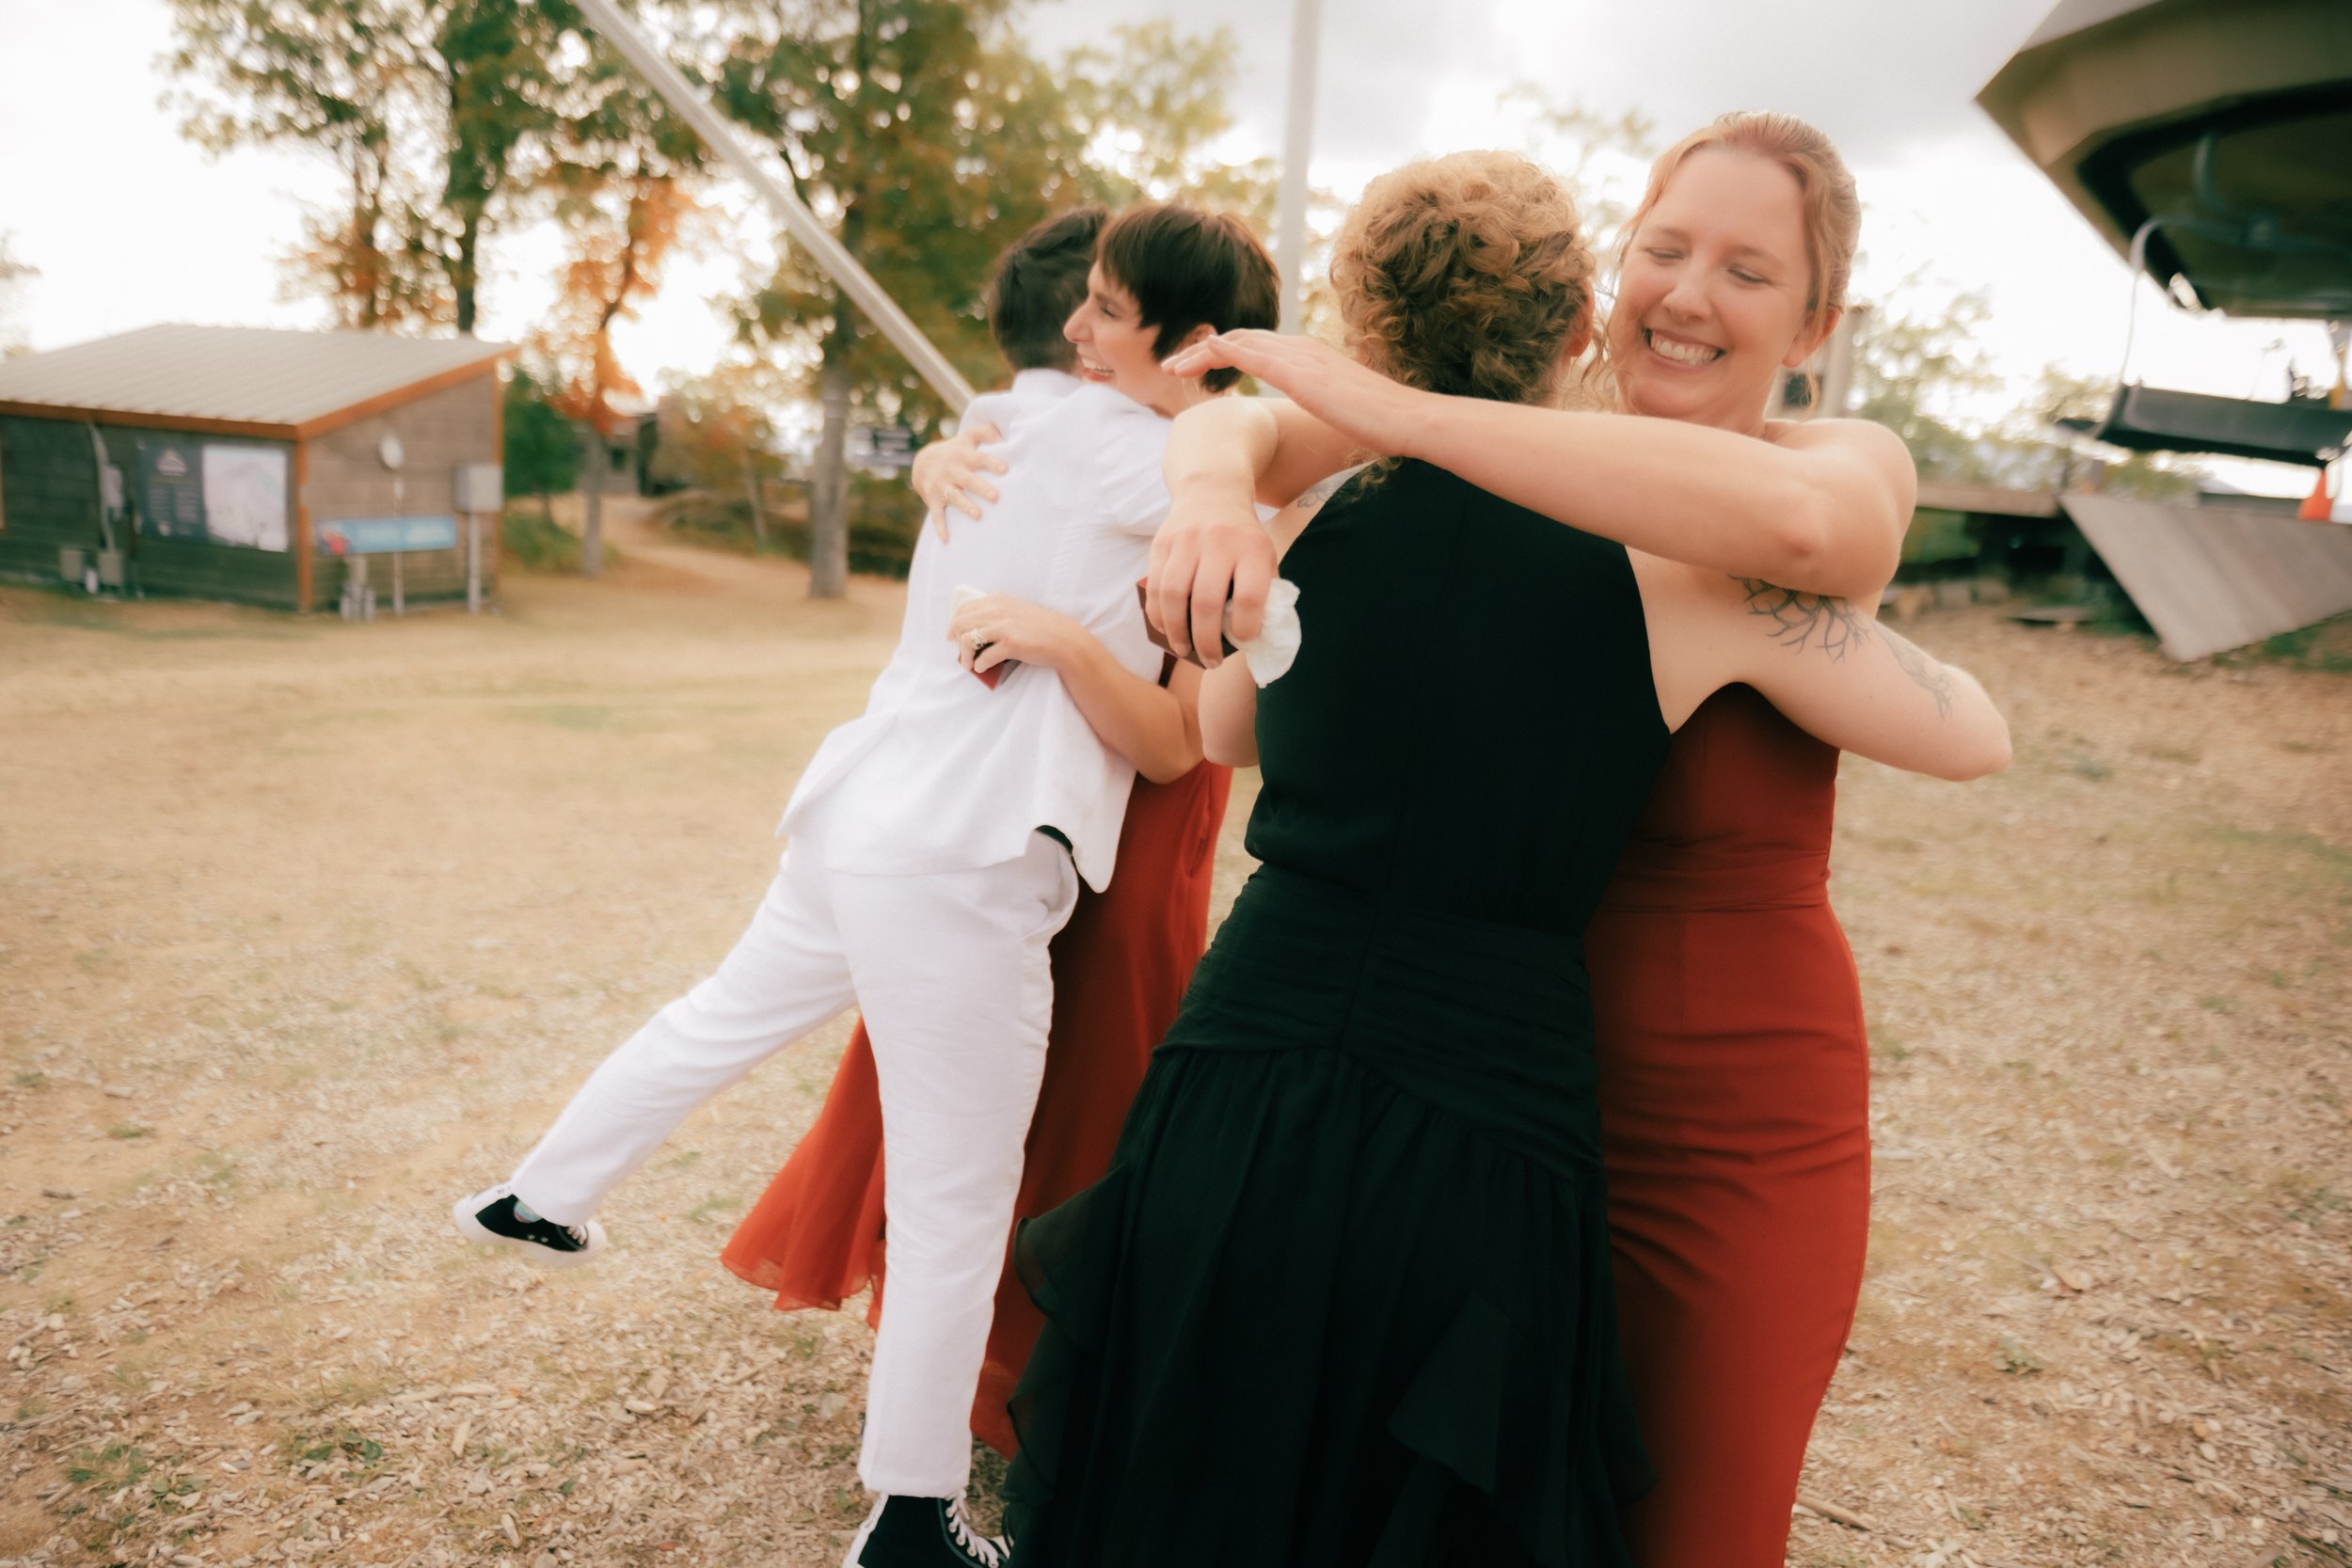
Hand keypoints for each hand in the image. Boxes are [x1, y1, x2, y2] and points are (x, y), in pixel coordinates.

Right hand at [911, 422, 1006, 542]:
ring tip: (978, 515)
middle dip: (981, 487)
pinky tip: (946, 541)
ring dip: (965, 506)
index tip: (1005, 469)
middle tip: (996, 497)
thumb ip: (985, 433)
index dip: (991, 463)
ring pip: (954, 497)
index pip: (979, 458)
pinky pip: (936, 515)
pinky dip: (940, 528)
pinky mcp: (933, 499)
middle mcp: (952, 470)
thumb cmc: (955, 451)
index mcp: (963, 455)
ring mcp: (941, 486)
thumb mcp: (967, 438)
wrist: (922, 462)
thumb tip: (1003, 433)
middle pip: (968, 479)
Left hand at [946, 593, 1080, 675]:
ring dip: (964, 656)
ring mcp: (1004, 626)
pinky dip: (979, 665)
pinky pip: (984, 657)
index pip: (963, 609)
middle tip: (960, 654)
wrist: (1064, 640)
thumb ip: (996, 614)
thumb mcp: (1016, 611)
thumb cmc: (1041, 629)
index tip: (954, 636)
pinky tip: (982, 668)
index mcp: (998, 600)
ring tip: (969, 665)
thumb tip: (974, 630)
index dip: (954, 624)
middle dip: (955, 641)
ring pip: (967, 640)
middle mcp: (998, 609)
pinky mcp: (1011, 644)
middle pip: (960, 624)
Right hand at [1147, 485, 1274, 665]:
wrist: (1211, 491)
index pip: (1249, 596)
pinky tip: (1167, 630)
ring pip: (1173, 596)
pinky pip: (1154, 587)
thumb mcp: (1263, 555)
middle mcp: (1218, 542)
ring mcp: (1186, 541)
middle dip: (1207, 641)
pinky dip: (1158, 615)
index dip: (1246, 627)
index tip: (1244, 641)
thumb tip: (1253, 640)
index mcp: (1251, 548)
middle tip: (1211, 661)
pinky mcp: (1161, 544)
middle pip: (1206, 601)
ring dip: (1177, 631)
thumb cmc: (1242, 537)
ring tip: (1185, 651)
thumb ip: (1263, 591)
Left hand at [1160, 331, 1419, 459]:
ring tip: (1172, 367)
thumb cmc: (1383, 427)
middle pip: (1240, 339)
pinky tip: (1195, 360)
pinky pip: (1245, 352)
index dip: (1225, 355)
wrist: (1407, 420)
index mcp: (1310, 358)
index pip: (1257, 347)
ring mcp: (1299, 356)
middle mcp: (1301, 349)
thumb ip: (1324, 413)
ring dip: (1200, 352)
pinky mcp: (1296, 371)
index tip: (1199, 370)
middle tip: (1173, 367)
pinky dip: (1216, 353)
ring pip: (1235, 342)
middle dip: (1202, 351)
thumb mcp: (1343, 415)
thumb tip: (1316, 432)